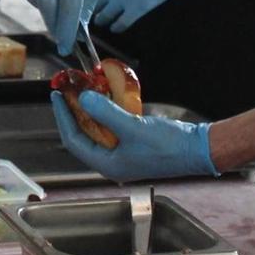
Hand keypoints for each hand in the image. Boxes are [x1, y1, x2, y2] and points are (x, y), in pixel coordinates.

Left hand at [52, 90, 216, 181]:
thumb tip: (83, 99)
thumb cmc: (168, 146)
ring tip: (84, 91)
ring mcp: (123, 152)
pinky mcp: (134, 143)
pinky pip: (113, 126)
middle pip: (83, 134)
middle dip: (74, 112)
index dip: (63, 117)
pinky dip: (108, 111)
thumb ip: (106, 113)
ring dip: (91, 110)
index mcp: (107, 164)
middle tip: (67, 91)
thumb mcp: (133, 127)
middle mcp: (112, 160)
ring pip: (98, 129)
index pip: (73, 140)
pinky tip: (107, 97)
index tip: (57, 96)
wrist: (198, 149)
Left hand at [92, 0, 192, 32]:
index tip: (82, 1)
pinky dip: (116, 27)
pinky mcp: (137, 7)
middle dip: (87, 10)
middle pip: (90, 4)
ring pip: (102, 17)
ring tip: (103, 21)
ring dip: (102, 20)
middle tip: (88, 14)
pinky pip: (120, 24)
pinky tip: (116, 27)